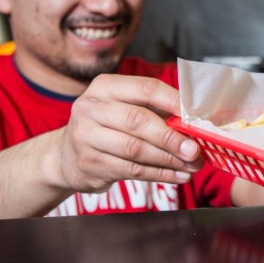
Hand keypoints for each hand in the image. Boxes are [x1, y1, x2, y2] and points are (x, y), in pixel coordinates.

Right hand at [52, 74, 202, 192]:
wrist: (65, 157)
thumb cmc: (108, 127)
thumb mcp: (125, 109)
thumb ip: (157, 111)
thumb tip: (197, 122)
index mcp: (105, 87)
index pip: (146, 88)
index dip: (174, 101)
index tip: (196, 115)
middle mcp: (91, 108)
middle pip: (138, 121)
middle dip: (171, 137)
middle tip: (195, 149)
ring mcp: (86, 137)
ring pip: (136, 150)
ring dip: (169, 160)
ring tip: (192, 166)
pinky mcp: (89, 164)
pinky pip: (132, 170)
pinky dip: (160, 174)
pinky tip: (178, 176)